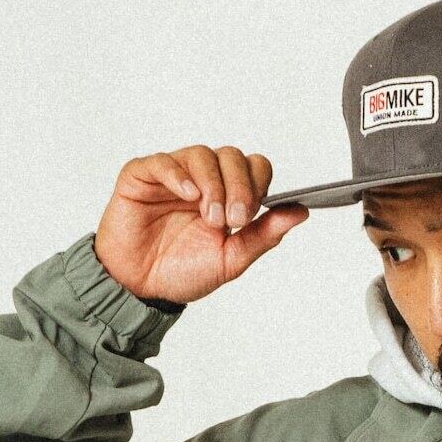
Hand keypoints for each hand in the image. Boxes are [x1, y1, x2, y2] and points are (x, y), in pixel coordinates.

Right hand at [93, 146, 307, 305]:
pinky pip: (162, 162)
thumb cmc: (182, 271)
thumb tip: (300, 212)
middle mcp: (203, 179)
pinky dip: (178, 175)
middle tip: (233, 218)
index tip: (250, 215)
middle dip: (239, 185)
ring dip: (212, 184)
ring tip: (209, 216)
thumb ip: (264, 235)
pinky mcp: (142, 175)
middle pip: (232, 156)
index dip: (257, 183)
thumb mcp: (231, 259)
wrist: (140, 287)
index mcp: (228, 194)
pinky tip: (188, 196)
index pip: (254, 167)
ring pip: (202, 155)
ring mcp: (173, 175)